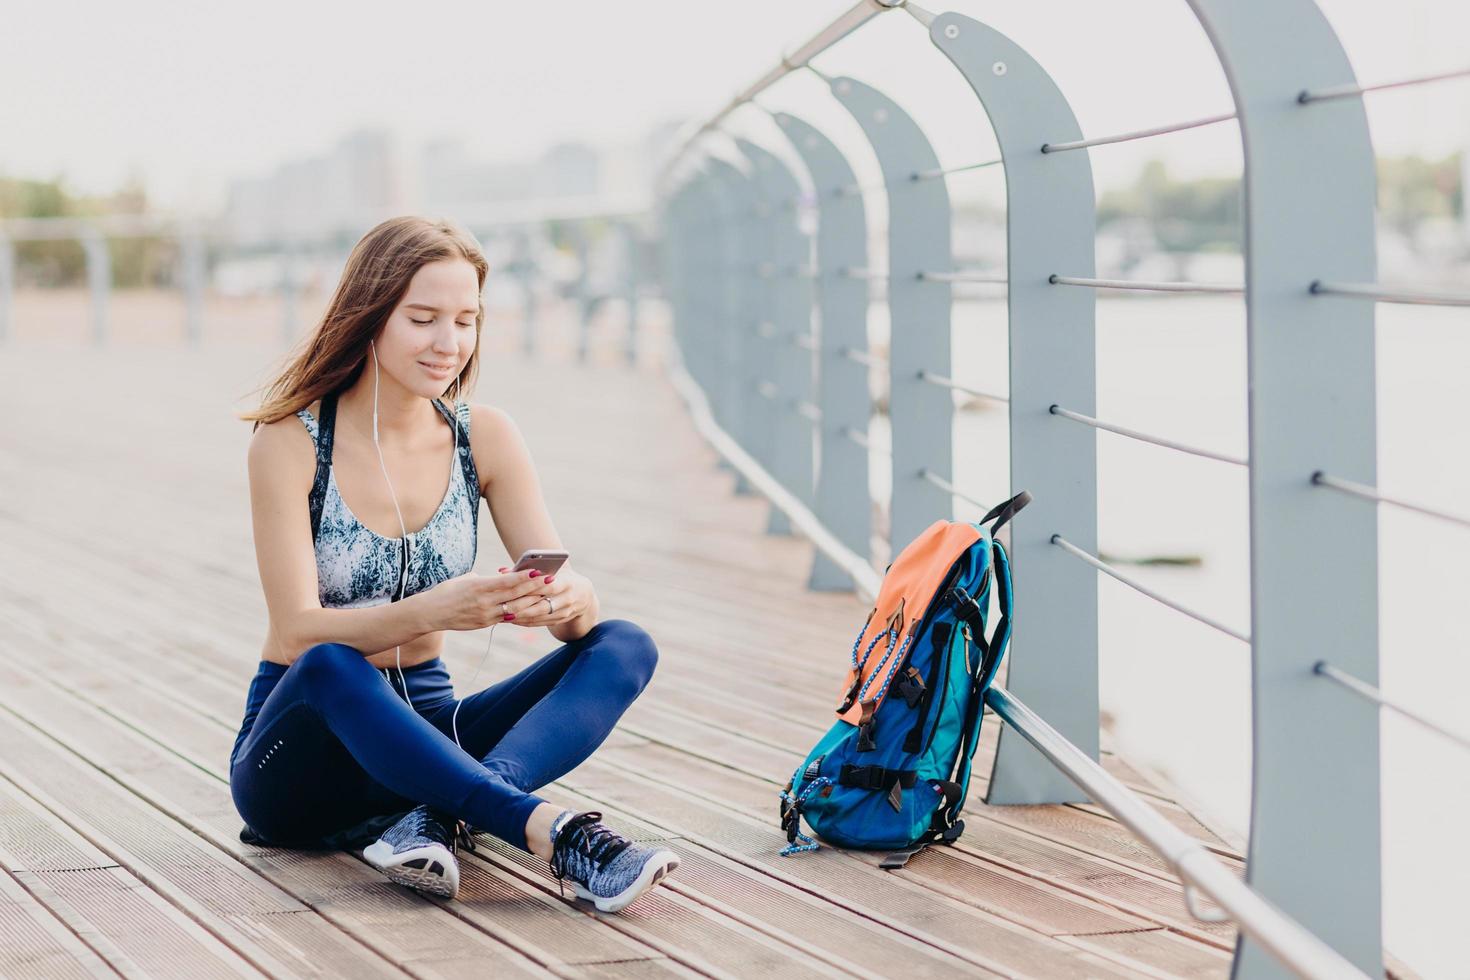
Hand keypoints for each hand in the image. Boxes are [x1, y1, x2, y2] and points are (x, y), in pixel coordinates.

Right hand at [421, 569, 553, 631]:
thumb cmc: (446, 591)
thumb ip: (484, 579)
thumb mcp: (465, 579)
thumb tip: (500, 578)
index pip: (507, 582)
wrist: (430, 614)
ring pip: (514, 608)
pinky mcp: (484, 624)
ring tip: (546, 594)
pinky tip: (531, 607)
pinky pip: (506, 617)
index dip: (524, 577)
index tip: (539, 570)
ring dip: (531, 601)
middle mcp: (484, 602)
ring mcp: (485, 615)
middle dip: (534, 588)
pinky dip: (519, 612)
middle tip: (551, 580)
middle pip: (515, 595)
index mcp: (479, 587)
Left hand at [493, 565, 593, 629]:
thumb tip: (502, 571)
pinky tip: (512, 619)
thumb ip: (530, 570)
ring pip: (539, 616)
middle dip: (521, 606)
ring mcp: (565, 612)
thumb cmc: (561, 577)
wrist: (584, 594)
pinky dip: (525, 621)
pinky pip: (540, 623)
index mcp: (567, 583)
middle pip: (541, 605)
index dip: (529, 588)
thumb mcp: (553, 570)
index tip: (511, 589)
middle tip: (503, 606)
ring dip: (520, 616)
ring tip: (503, 614)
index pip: (547, 587)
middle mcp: (568, 599)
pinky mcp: (561, 620)